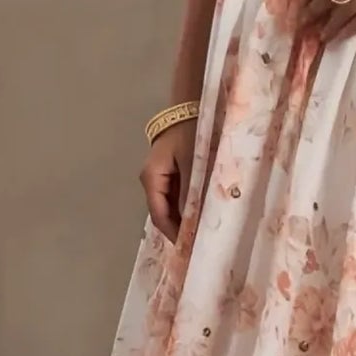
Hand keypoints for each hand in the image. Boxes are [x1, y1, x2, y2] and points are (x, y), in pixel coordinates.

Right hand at [139, 117, 196, 243]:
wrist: (190, 106)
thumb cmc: (191, 132)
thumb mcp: (192, 161)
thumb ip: (191, 191)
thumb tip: (192, 220)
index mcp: (151, 178)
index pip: (159, 215)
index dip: (173, 233)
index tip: (189, 248)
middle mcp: (152, 180)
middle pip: (164, 213)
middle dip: (180, 229)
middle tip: (200, 244)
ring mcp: (161, 177)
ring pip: (171, 206)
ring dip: (185, 218)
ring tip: (203, 233)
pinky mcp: (172, 173)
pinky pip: (178, 196)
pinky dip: (189, 206)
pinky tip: (203, 214)